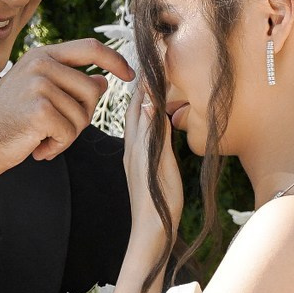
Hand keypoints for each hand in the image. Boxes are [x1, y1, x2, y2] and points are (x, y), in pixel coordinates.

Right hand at [0, 39, 134, 176]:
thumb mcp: (38, 93)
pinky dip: (56, 147)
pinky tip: (37, 146)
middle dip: (82, 116)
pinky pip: (69, 133)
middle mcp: (41, 64)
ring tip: (41, 137)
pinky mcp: (39, 109)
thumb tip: (104, 81)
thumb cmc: (6, 120)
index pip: (90, 48)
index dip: (114, 60)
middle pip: (93, 90)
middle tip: (56, 129)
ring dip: (67, 135)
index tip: (128, 74)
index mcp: (42, 56)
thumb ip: (69, 83)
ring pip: (82, 115)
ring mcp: (39, 85)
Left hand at [121, 80, 183, 229]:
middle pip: (137, 110)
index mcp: (137, 143)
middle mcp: (133, 147)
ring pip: (139, 122)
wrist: (151, 232)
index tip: (153, 60)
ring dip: (145, 103)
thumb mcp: (160, 164)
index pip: (140, 104)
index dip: (146, 83)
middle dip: (144, 89)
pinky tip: (153, 122)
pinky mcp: (142, 167)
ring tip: (152, 87)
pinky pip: (143, 135)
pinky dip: (148, 120)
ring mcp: (136, 157)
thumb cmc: (158, 200)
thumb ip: (155, 134)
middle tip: (153, 67)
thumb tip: (150, 102)